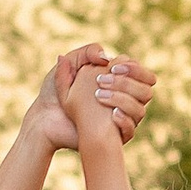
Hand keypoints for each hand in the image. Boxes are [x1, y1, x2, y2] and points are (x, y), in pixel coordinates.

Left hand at [36, 45, 153, 153]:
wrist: (45, 120)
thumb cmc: (54, 92)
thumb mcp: (70, 67)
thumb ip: (88, 53)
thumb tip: (107, 57)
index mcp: (116, 82)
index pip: (138, 72)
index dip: (132, 68)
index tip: (112, 67)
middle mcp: (123, 101)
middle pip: (145, 89)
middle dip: (128, 83)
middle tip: (104, 80)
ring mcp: (121, 119)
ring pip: (140, 110)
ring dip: (123, 100)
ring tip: (99, 96)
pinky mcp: (114, 136)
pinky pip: (130, 130)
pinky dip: (123, 120)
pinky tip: (111, 114)